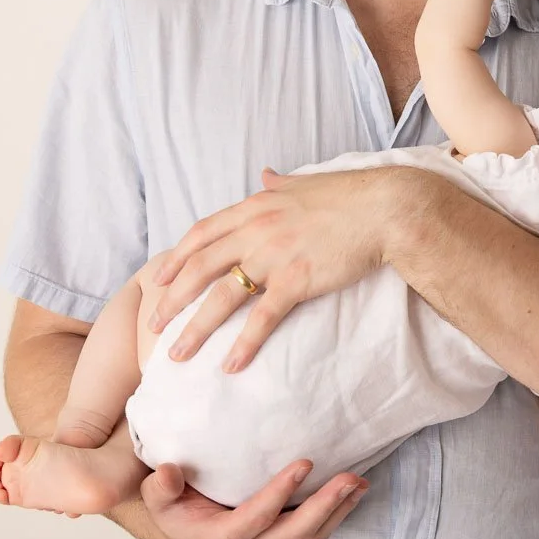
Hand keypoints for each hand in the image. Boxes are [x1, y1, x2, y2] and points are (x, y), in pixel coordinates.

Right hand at [138, 459, 367, 538]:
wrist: (180, 528)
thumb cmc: (171, 507)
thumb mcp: (156, 496)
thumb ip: (161, 486)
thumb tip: (169, 472)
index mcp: (219, 538)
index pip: (256, 518)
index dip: (280, 494)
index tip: (304, 464)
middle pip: (294, 532)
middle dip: (326, 506)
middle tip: (350, 478)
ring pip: (309, 536)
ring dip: (338, 510)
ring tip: (360, 483)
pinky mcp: (280, 538)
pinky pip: (313, 532)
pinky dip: (335, 514)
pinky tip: (352, 493)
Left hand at [147, 164, 420, 370]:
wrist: (385, 208)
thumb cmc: (350, 195)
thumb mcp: (305, 182)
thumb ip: (279, 183)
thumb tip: (265, 172)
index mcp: (255, 206)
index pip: (202, 233)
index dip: (177, 258)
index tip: (158, 279)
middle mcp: (256, 230)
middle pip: (199, 267)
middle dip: (171, 299)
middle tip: (153, 325)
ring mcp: (274, 256)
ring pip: (221, 296)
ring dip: (194, 329)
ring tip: (177, 355)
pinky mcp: (297, 280)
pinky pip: (262, 318)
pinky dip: (243, 344)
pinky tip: (229, 365)